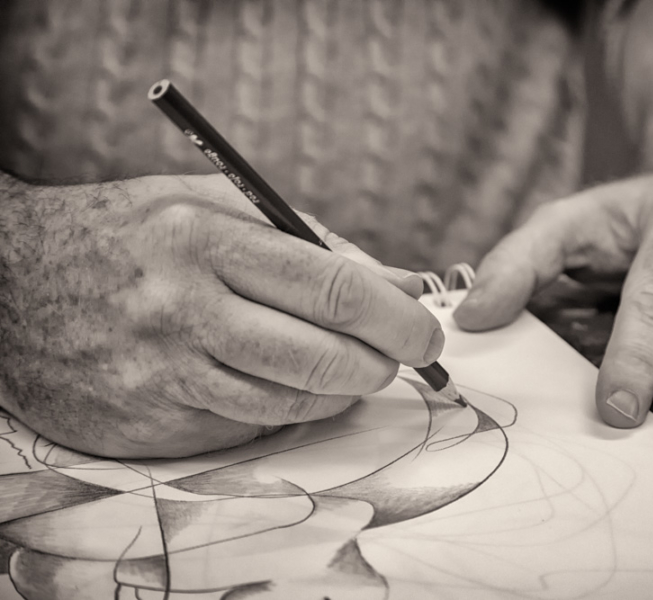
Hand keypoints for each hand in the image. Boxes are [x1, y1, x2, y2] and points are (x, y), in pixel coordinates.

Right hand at [0, 174, 441, 457]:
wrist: (13, 282)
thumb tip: (396, 283)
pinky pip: (246, 425)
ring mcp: (163, 372)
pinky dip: (283, 410)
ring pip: (290, 403)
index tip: (425, 330)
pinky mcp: (150, 422)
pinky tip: (284, 386)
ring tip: (345, 369)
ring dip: (338, 392)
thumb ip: (311, 241)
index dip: (395, 318)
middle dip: (380, 364)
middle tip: (396, 357)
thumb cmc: (130, 234)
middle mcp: (182, 308)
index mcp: (204, 238)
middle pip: (322, 358)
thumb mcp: (213, 205)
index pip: (332, 288)